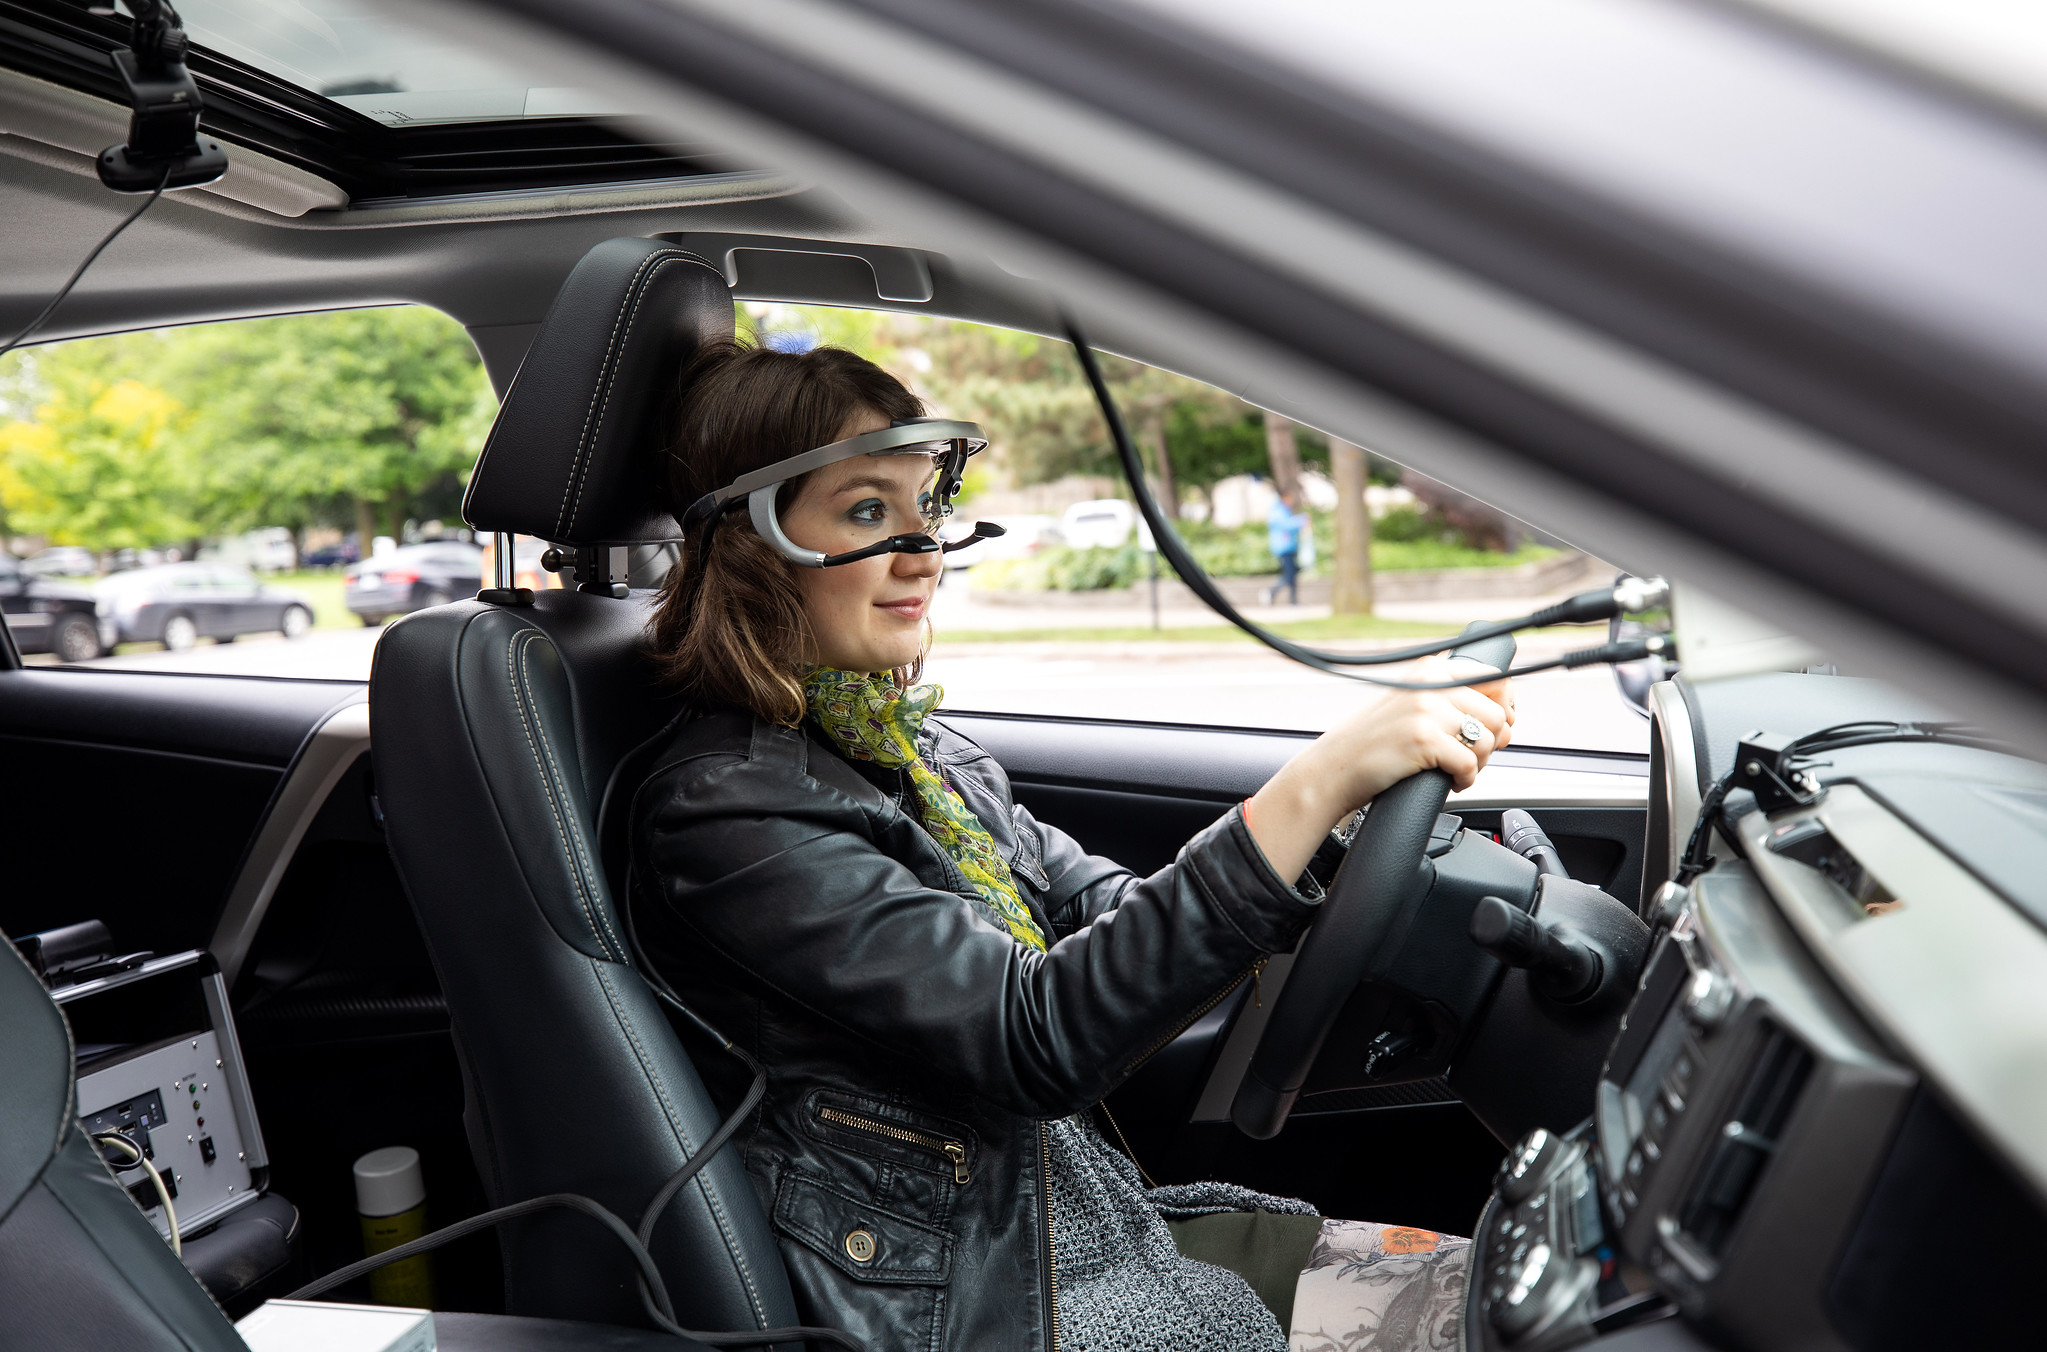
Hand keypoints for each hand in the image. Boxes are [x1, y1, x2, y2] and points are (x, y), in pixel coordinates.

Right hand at [1244, 657, 1512, 882]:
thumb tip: (1506, 719)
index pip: (1495, 676)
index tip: (1500, 727)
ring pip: (1488, 741)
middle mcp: (1430, 683)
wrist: (1333, 769)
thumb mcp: (1410, 703)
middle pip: (1496, 715)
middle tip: (1469, 758)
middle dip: (1491, 743)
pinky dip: (1466, 780)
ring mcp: (1425, 710)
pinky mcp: (1422, 739)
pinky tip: (1450, 781)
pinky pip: (1470, 764)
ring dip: (1478, 763)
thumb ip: (1449, 699)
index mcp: (1430, 669)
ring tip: (1455, 770)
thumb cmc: (1372, 743)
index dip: (1505, 706)